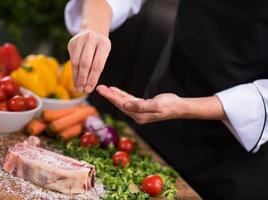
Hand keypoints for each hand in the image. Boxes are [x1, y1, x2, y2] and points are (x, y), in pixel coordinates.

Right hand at [68, 30, 110, 92]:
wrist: (93, 31)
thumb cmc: (100, 48)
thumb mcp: (104, 54)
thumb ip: (98, 67)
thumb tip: (88, 86)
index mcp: (104, 43)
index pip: (97, 65)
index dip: (92, 79)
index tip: (89, 89)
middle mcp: (91, 39)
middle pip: (85, 63)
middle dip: (83, 79)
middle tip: (82, 90)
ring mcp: (80, 40)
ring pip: (76, 62)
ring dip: (76, 77)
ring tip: (78, 88)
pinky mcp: (72, 43)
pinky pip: (71, 60)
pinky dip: (73, 72)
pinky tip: (75, 80)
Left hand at [96, 85, 225, 123]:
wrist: (179, 107)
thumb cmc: (170, 106)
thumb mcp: (156, 105)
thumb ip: (140, 106)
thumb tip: (125, 105)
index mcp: (139, 116)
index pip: (121, 105)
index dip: (111, 97)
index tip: (102, 90)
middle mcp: (137, 115)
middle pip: (120, 104)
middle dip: (109, 96)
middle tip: (98, 87)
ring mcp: (139, 111)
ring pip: (123, 101)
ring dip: (114, 95)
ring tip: (104, 88)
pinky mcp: (142, 106)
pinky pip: (129, 99)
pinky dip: (121, 94)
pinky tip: (115, 90)